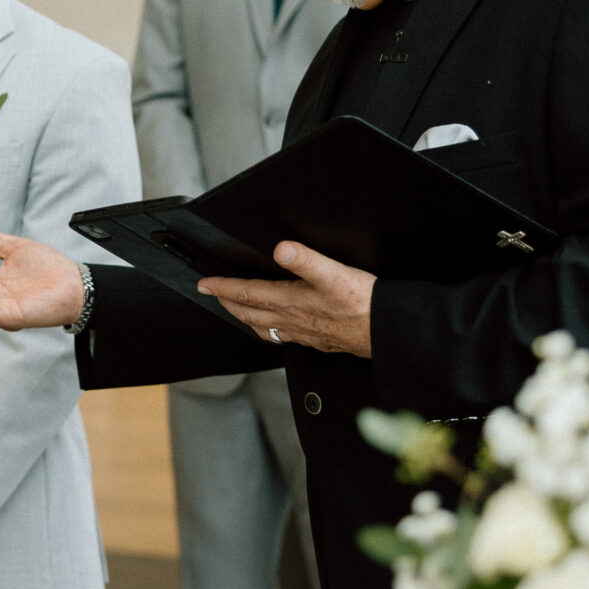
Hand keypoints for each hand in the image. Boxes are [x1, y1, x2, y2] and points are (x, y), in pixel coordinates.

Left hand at [198, 240, 374, 358]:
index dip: (223, 287)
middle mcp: (291, 319)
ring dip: (243, 317)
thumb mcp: (333, 272)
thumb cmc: (361, 303)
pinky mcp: (315, 340)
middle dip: (226, 302)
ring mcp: (302, 332)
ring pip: (262, 326)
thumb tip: (280, 249)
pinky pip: (281, 337)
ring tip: (233, 310)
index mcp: (290, 301)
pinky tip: (272, 329)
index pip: (247, 293)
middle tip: (211, 294)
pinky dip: (267, 330)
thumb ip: (305, 259)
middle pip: (248, 312)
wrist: (384, 330)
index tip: (204, 283)